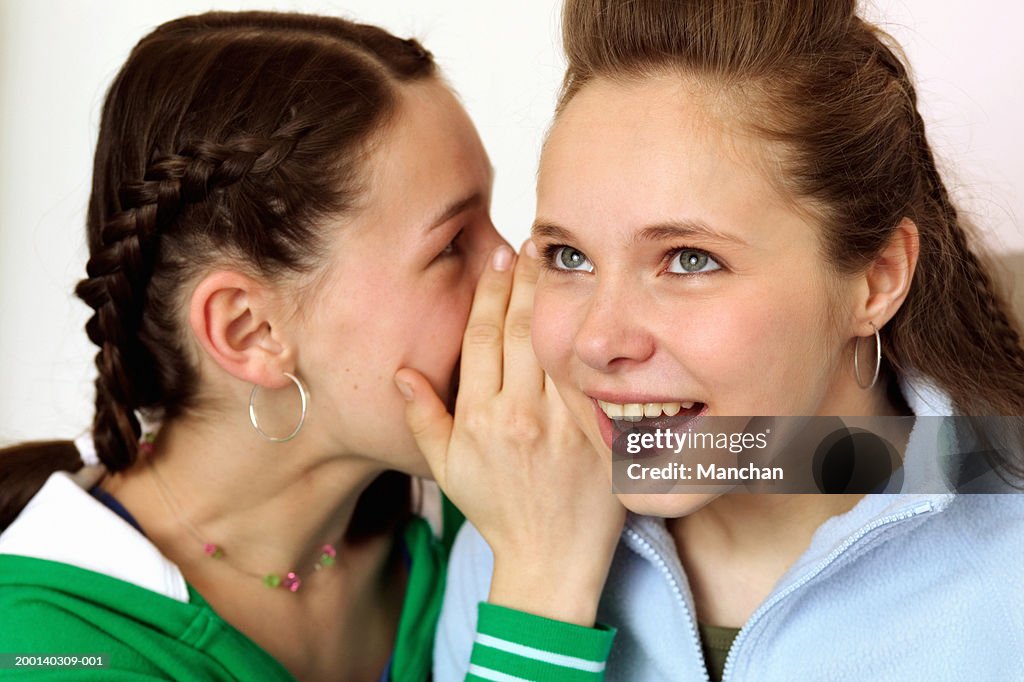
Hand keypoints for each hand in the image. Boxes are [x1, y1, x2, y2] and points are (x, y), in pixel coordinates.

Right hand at [395, 241, 624, 625]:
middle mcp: (522, 415)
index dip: (489, 293)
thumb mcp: (446, 469)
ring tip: (559, 263)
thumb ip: (424, 416)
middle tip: (530, 245)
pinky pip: (595, 378)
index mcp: (481, 417)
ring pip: (560, 345)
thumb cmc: (497, 512)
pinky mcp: (602, 435)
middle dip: (524, 281)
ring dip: (558, 300)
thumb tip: (403, 371)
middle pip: (523, 329)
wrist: (551, 559)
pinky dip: (591, 343)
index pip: (483, 336)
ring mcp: (566, 424)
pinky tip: (592, 313)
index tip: (496, 262)